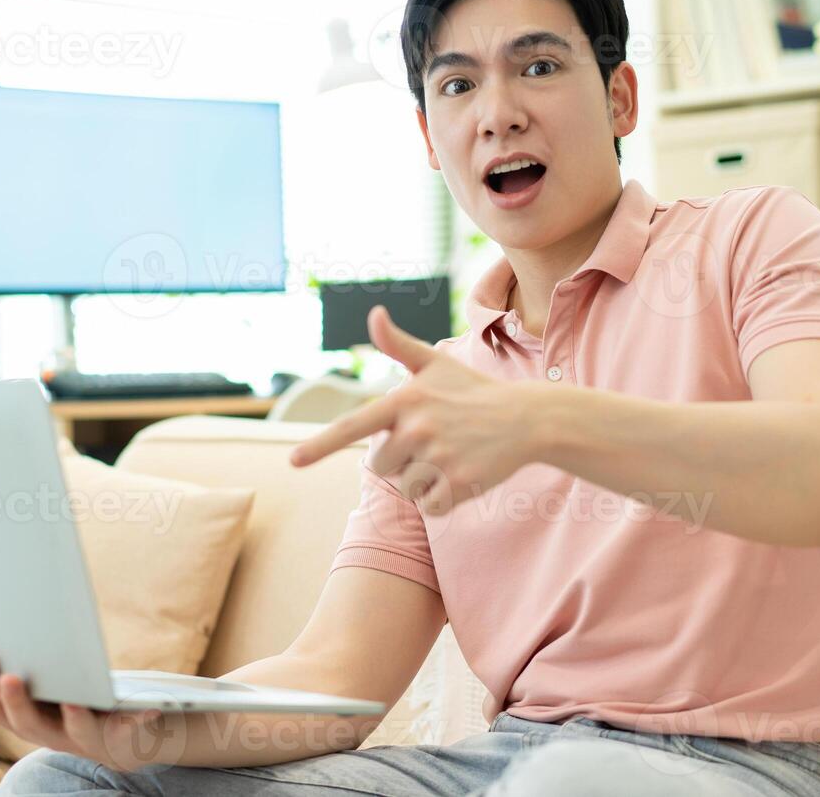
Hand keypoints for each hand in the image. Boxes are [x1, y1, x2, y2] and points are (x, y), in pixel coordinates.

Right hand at [0, 654, 165, 772]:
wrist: (119, 743)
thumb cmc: (69, 711)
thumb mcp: (32, 703)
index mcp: (29, 721)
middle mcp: (52, 735)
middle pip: (28, 725)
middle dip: (17, 701)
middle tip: (11, 675)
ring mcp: (86, 740)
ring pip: (76, 733)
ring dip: (73, 718)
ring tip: (72, 700)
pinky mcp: (120, 737)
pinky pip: (129, 732)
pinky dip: (138, 724)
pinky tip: (150, 713)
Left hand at [289, 305, 545, 514]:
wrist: (526, 418)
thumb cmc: (473, 390)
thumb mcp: (436, 363)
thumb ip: (398, 344)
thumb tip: (373, 313)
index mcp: (405, 400)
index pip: (354, 426)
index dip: (320, 445)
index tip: (293, 462)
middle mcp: (417, 429)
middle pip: (380, 466)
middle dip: (400, 461)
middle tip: (433, 442)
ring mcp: (438, 458)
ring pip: (405, 488)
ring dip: (423, 480)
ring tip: (451, 454)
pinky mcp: (459, 484)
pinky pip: (430, 506)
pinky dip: (443, 499)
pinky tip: (463, 475)